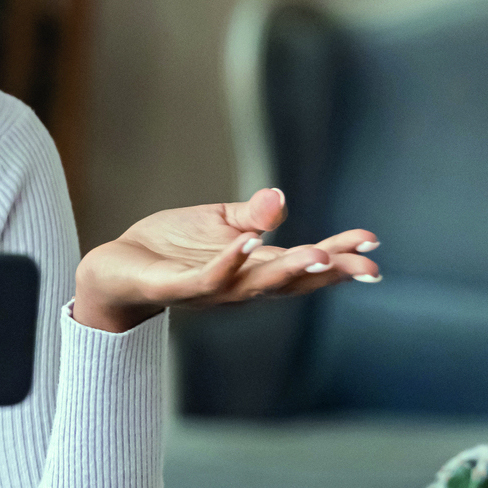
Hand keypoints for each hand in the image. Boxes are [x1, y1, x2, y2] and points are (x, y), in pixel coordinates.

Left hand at [72, 188, 379, 332]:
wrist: (115, 269)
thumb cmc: (170, 248)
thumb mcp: (219, 223)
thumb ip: (252, 215)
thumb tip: (282, 198)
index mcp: (254, 268)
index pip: (304, 262)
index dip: (339, 254)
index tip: (373, 241)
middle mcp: (240, 285)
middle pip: (292, 280)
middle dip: (330, 271)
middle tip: (368, 264)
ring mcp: (211, 289)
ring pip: (257, 284)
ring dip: (289, 271)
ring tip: (321, 255)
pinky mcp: (178, 286)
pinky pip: (208, 278)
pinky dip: (230, 263)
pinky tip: (249, 244)